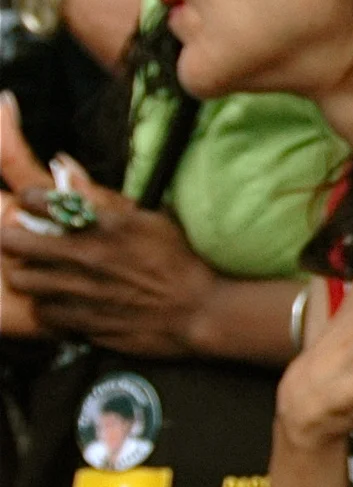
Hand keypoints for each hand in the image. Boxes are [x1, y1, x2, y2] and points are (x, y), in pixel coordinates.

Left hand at [0, 134, 221, 355]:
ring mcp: (84, 292)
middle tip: (22, 241)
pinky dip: (49, 305)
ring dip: (29, 275)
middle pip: (16, 244)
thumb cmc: (180, 260)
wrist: (200, 311)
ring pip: (24, 280)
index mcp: (107, 225)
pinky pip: (44, 312)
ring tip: (41, 273)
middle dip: (14, 238)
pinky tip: (62, 301)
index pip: (41, 202)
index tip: (34, 204)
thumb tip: (63, 165)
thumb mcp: (150, 218)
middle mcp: (89, 257)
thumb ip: (103, 197)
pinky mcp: (85, 322)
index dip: (31, 201)